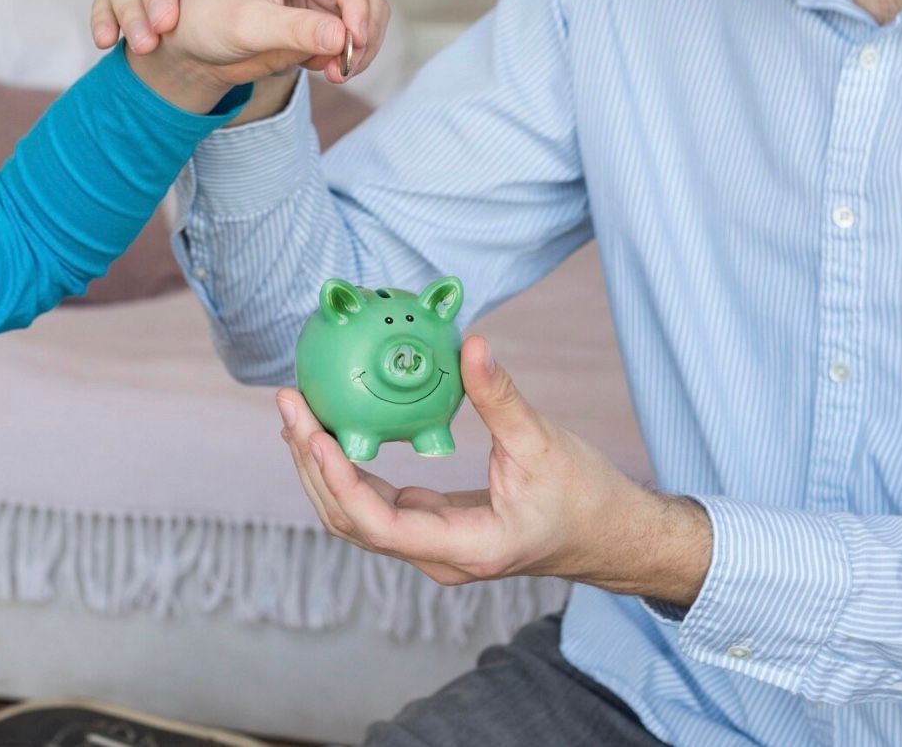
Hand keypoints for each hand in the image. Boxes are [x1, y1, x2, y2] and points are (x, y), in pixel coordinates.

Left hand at [95, 0, 390, 113]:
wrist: (196, 47)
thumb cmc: (208, 23)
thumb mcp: (247, 26)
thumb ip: (296, 30)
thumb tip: (344, 38)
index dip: (356, 1)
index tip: (354, 41)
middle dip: (364, 25)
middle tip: (349, 66)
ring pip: (369, 8)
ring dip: (363, 44)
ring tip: (338, 74)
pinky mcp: (326, 12)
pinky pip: (358, 30)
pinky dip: (353, 52)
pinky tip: (329, 70)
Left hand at [277, 335, 712, 606]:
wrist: (611, 536)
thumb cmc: (585, 497)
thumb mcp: (543, 443)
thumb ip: (500, 397)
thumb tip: (471, 344)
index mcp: (465, 546)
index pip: (378, 524)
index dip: (338, 479)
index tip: (312, 433)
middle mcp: (438, 556)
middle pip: (351, 520)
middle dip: (313, 464)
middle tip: (290, 406)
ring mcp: (431, 546)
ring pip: (356, 516)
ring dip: (322, 467)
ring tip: (297, 415)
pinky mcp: (432, 528)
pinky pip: (375, 504)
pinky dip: (348, 469)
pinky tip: (332, 430)